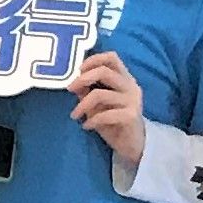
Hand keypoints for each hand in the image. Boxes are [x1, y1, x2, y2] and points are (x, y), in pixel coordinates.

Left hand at [68, 50, 148, 167]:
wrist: (132, 144)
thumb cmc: (112, 120)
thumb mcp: (96, 104)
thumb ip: (87, 90)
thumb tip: (73, 82)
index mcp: (124, 78)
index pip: (112, 58)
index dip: (93, 59)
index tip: (78, 70)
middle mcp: (130, 86)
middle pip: (104, 71)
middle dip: (82, 79)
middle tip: (70, 89)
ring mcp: (133, 100)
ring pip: (100, 94)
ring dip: (82, 105)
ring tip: (75, 115)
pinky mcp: (132, 116)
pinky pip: (105, 114)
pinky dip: (92, 120)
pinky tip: (87, 126)